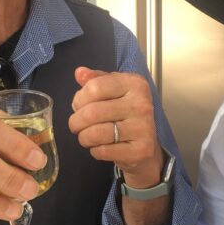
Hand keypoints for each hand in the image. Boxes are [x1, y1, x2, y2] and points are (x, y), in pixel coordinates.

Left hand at [68, 67, 162, 186]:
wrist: (147, 142)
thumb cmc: (126, 113)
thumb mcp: (114, 89)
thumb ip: (96, 79)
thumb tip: (80, 73)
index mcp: (135, 84)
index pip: (95, 87)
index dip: (79, 99)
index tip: (78, 106)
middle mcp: (141, 104)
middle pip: (92, 112)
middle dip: (76, 122)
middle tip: (76, 125)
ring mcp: (143, 128)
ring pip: (95, 134)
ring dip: (83, 138)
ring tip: (86, 136)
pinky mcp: (141, 150)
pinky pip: (103, 151)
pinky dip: (95, 150)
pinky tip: (100, 146)